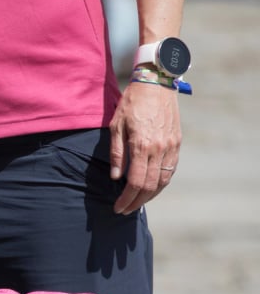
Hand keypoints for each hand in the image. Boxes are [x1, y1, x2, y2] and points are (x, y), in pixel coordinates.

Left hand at [109, 74, 181, 213]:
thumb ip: (116, 153)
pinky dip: (162, 182)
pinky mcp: (177, 141)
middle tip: (125, 210)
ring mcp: (171, 145)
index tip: (118, 208)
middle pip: (151, 185)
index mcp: (142, 145)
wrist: (156, 83)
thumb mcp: (116, 126)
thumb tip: (115, 177)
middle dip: (137, 202)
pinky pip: (171, 168)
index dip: (126, 199)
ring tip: (137, 202)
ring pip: (164, 179)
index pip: (135, 182)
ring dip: (151, 195)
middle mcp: (159, 148)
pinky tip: (152, 187)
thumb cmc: (131, 103)